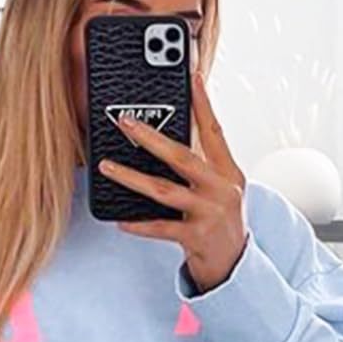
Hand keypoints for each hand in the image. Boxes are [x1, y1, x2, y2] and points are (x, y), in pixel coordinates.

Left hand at [97, 69, 247, 291]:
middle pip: (182, 156)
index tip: (192, 77)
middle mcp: (221, 189)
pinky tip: (121, 220)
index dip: (203, 104)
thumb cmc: (222, 221)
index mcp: (228, 171)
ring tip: (107, 166)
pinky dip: (139, 224)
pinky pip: (161, 228)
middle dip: (151, 137)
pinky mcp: (196, 237)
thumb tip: (168, 138)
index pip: (215, 131)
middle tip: (124, 122)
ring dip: (131, 177)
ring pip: (164, 190)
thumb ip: (203, 164)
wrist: (235, 264)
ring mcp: (209, 213)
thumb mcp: (221, 188)